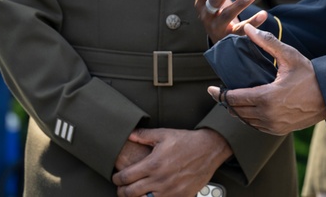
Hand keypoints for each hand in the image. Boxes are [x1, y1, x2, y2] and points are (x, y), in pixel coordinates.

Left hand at [112, 127, 231, 196]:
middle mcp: (160, 180)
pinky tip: (151, 195)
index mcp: (153, 164)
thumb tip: (128, 134)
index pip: (125, 177)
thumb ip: (143, 136)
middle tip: (122, 188)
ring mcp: (171, 191)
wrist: (209, 149)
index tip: (116, 178)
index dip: (116, 179)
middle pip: (130, 193)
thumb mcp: (164, 134)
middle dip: (122, 192)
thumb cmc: (186, 141)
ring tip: (135, 194)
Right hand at [178, 0, 265, 42]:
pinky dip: (253, 23)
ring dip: (241, 3)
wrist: (219, 39)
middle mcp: (207, 15)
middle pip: (215, 0)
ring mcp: (218, 27)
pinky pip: (241, 32)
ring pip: (228, 15)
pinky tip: (263, 13)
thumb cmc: (214, 8)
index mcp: (201, 1)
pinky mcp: (231, 38)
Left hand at [208, 24, 325, 134]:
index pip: (234, 99)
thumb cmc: (310, 75)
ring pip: (245, 121)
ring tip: (231, 100)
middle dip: (226, 102)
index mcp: (267, 97)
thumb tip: (248, 29)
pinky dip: (248, 118)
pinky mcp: (279, 130)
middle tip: (219, 93)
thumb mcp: (289, 56)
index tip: (211, 89)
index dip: (220, 94)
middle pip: (237, 111)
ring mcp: (273, 125)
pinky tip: (247, 109)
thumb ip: (267, 43)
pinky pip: (256, 127)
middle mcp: (268, 115)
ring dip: (236, 111)